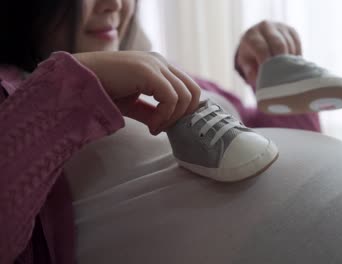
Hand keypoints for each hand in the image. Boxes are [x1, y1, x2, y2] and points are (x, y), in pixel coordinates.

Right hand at [74, 51, 200, 134]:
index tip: (165, 126)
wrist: (77, 81)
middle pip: (193, 91)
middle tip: (165, 128)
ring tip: (154, 128)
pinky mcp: (148, 71)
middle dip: (184, 115)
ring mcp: (155, 64)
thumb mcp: (133, 104)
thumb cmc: (101, 91)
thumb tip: (168, 124)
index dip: (184, 111)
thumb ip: (152, 111)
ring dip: (172, 118)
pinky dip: (165, 116)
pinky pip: (171, 98)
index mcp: (158, 65)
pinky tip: (151, 127)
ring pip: (186, 95)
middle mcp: (160, 62)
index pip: (188, 87)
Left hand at [236, 21, 301, 86]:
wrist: (258, 40)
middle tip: (284, 75)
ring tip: (287, 71)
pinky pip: (297, 43)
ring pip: (289, 44)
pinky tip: (292, 64)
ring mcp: (279, 27)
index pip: (262, 48)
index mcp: (251, 35)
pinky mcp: (291, 30)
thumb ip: (250, 72)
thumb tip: (260, 78)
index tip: (272, 75)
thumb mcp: (246, 64)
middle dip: (282, 60)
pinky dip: (296, 55)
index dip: (268, 62)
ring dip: (290, 59)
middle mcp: (265, 27)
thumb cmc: (251, 56)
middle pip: (279, 44)